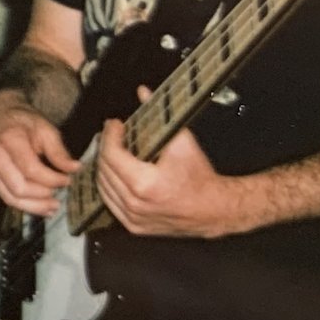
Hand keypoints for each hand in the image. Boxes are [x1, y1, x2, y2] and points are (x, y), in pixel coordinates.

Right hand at [0, 94, 78, 215]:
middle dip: (42, 196)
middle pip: (18, 188)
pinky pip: (4, 196)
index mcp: (8, 139)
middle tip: (59, 197)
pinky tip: (39, 204)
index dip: (52, 179)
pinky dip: (23, 204)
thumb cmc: (23, 121)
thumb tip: (74, 169)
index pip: (30, 169)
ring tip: (52, 207)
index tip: (67, 180)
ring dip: (33, 206)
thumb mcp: (46, 128)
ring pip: (9, 198)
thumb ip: (58, 151)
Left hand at [93, 97, 247, 238]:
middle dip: (105, 148)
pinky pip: (110, 203)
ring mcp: (133, 218)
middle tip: (113, 135)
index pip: (111, 155)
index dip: (109, 135)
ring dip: (104, 167)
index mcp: (144, 184)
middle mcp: (135, 204)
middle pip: (103, 170)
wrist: (215, 209)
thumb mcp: (182, 142)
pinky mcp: (134, 227)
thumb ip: (159, 116)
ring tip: (113, 152)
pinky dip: (109, 187)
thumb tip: (143, 92)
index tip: (114, 125)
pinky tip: (115, 174)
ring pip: (103, 188)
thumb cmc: (201, 178)